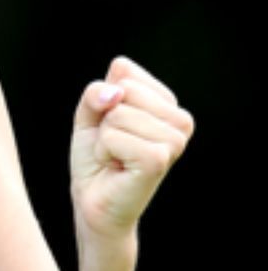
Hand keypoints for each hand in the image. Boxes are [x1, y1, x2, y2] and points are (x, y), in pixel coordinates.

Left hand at [70, 56, 193, 258]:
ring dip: (103, 137)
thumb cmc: (96, 157)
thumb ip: (96, 93)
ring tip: (116, 157)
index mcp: (168, 103)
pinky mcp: (159, 158)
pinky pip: (113, 136)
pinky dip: (103, 151)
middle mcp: (181, 119)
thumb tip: (114, 93)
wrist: (94, 200)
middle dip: (104, 118)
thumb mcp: (89, 115)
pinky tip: (117, 167)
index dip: (103, 99)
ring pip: (117, 112)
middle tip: (113, 145)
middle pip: (122, 88)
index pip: (124, 70)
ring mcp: (174, 140)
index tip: (111, 126)